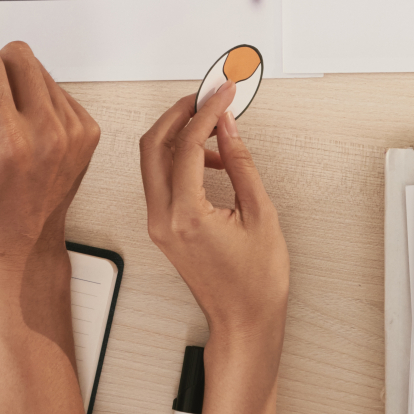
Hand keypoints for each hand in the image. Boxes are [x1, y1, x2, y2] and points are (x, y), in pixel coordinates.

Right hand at [0, 42, 100, 267]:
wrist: (21, 240)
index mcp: (9, 142)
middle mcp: (48, 133)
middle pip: (17, 55)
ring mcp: (73, 131)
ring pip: (38, 69)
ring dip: (16, 85)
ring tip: (3, 122)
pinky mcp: (87, 130)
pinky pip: (57, 90)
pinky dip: (37, 101)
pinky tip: (24, 129)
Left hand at [139, 83, 288, 339]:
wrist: (244, 320)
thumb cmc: (256, 281)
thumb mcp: (260, 213)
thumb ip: (240, 163)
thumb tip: (228, 126)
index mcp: (186, 216)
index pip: (188, 145)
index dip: (207, 111)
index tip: (223, 93)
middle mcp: (163, 219)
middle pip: (154, 145)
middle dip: (179, 113)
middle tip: (207, 96)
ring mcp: (158, 224)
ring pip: (153, 160)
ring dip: (179, 135)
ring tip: (216, 127)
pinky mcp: (162, 228)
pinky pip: (162, 180)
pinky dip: (180, 158)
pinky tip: (212, 158)